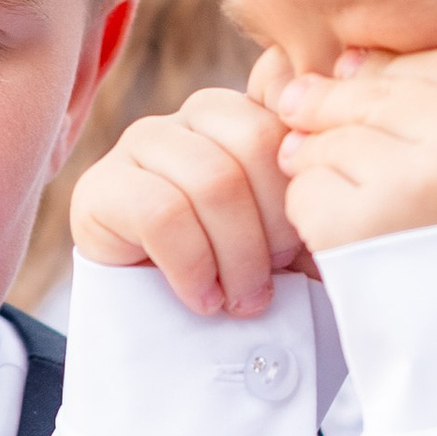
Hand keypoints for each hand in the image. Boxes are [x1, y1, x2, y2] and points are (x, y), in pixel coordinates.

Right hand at [71, 82, 305, 314]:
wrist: (159, 321)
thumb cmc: (236, 274)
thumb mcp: (287, 237)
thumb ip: (311, 198)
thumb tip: (336, 175)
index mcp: (245, 114)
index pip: (287, 127)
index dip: (297, 198)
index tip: (298, 253)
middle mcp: (192, 115)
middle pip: (254, 145)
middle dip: (272, 227)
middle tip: (269, 283)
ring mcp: (142, 143)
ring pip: (211, 181)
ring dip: (236, 258)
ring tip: (238, 301)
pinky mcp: (101, 187)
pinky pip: (163, 214)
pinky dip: (193, 267)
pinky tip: (201, 299)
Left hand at [271, 14, 436, 256]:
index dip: (403, 79)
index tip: (379, 98)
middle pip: (379, 89)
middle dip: (346, 108)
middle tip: (324, 129)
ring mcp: (415, 181)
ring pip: (334, 132)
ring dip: (323, 159)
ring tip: (342, 193)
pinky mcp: (360, 227)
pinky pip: (308, 185)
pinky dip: (310, 209)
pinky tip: (338, 238)